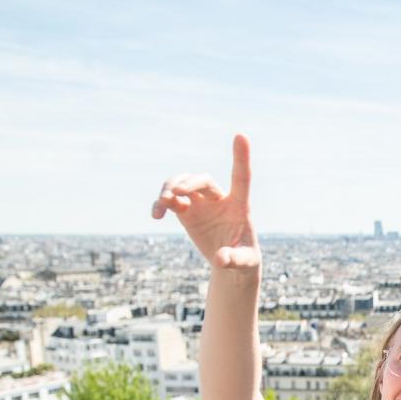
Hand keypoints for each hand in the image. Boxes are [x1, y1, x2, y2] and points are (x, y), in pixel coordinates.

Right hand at [151, 134, 260, 269]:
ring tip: (162, 204)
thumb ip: (234, 259)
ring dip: (170, 189)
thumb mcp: (244, 263)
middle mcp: (219, 199)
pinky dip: (161, 204)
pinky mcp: (187, 212)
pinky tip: (156, 214)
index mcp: (239, 206)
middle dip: (188, 183)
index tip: (241, 135)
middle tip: (175, 194)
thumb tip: (221, 259)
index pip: (241, 177)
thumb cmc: (244, 260)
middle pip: (203, 180)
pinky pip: (170, 201)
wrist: (231, 264)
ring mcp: (201, 203)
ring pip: (183, 184)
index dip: (240, 157)